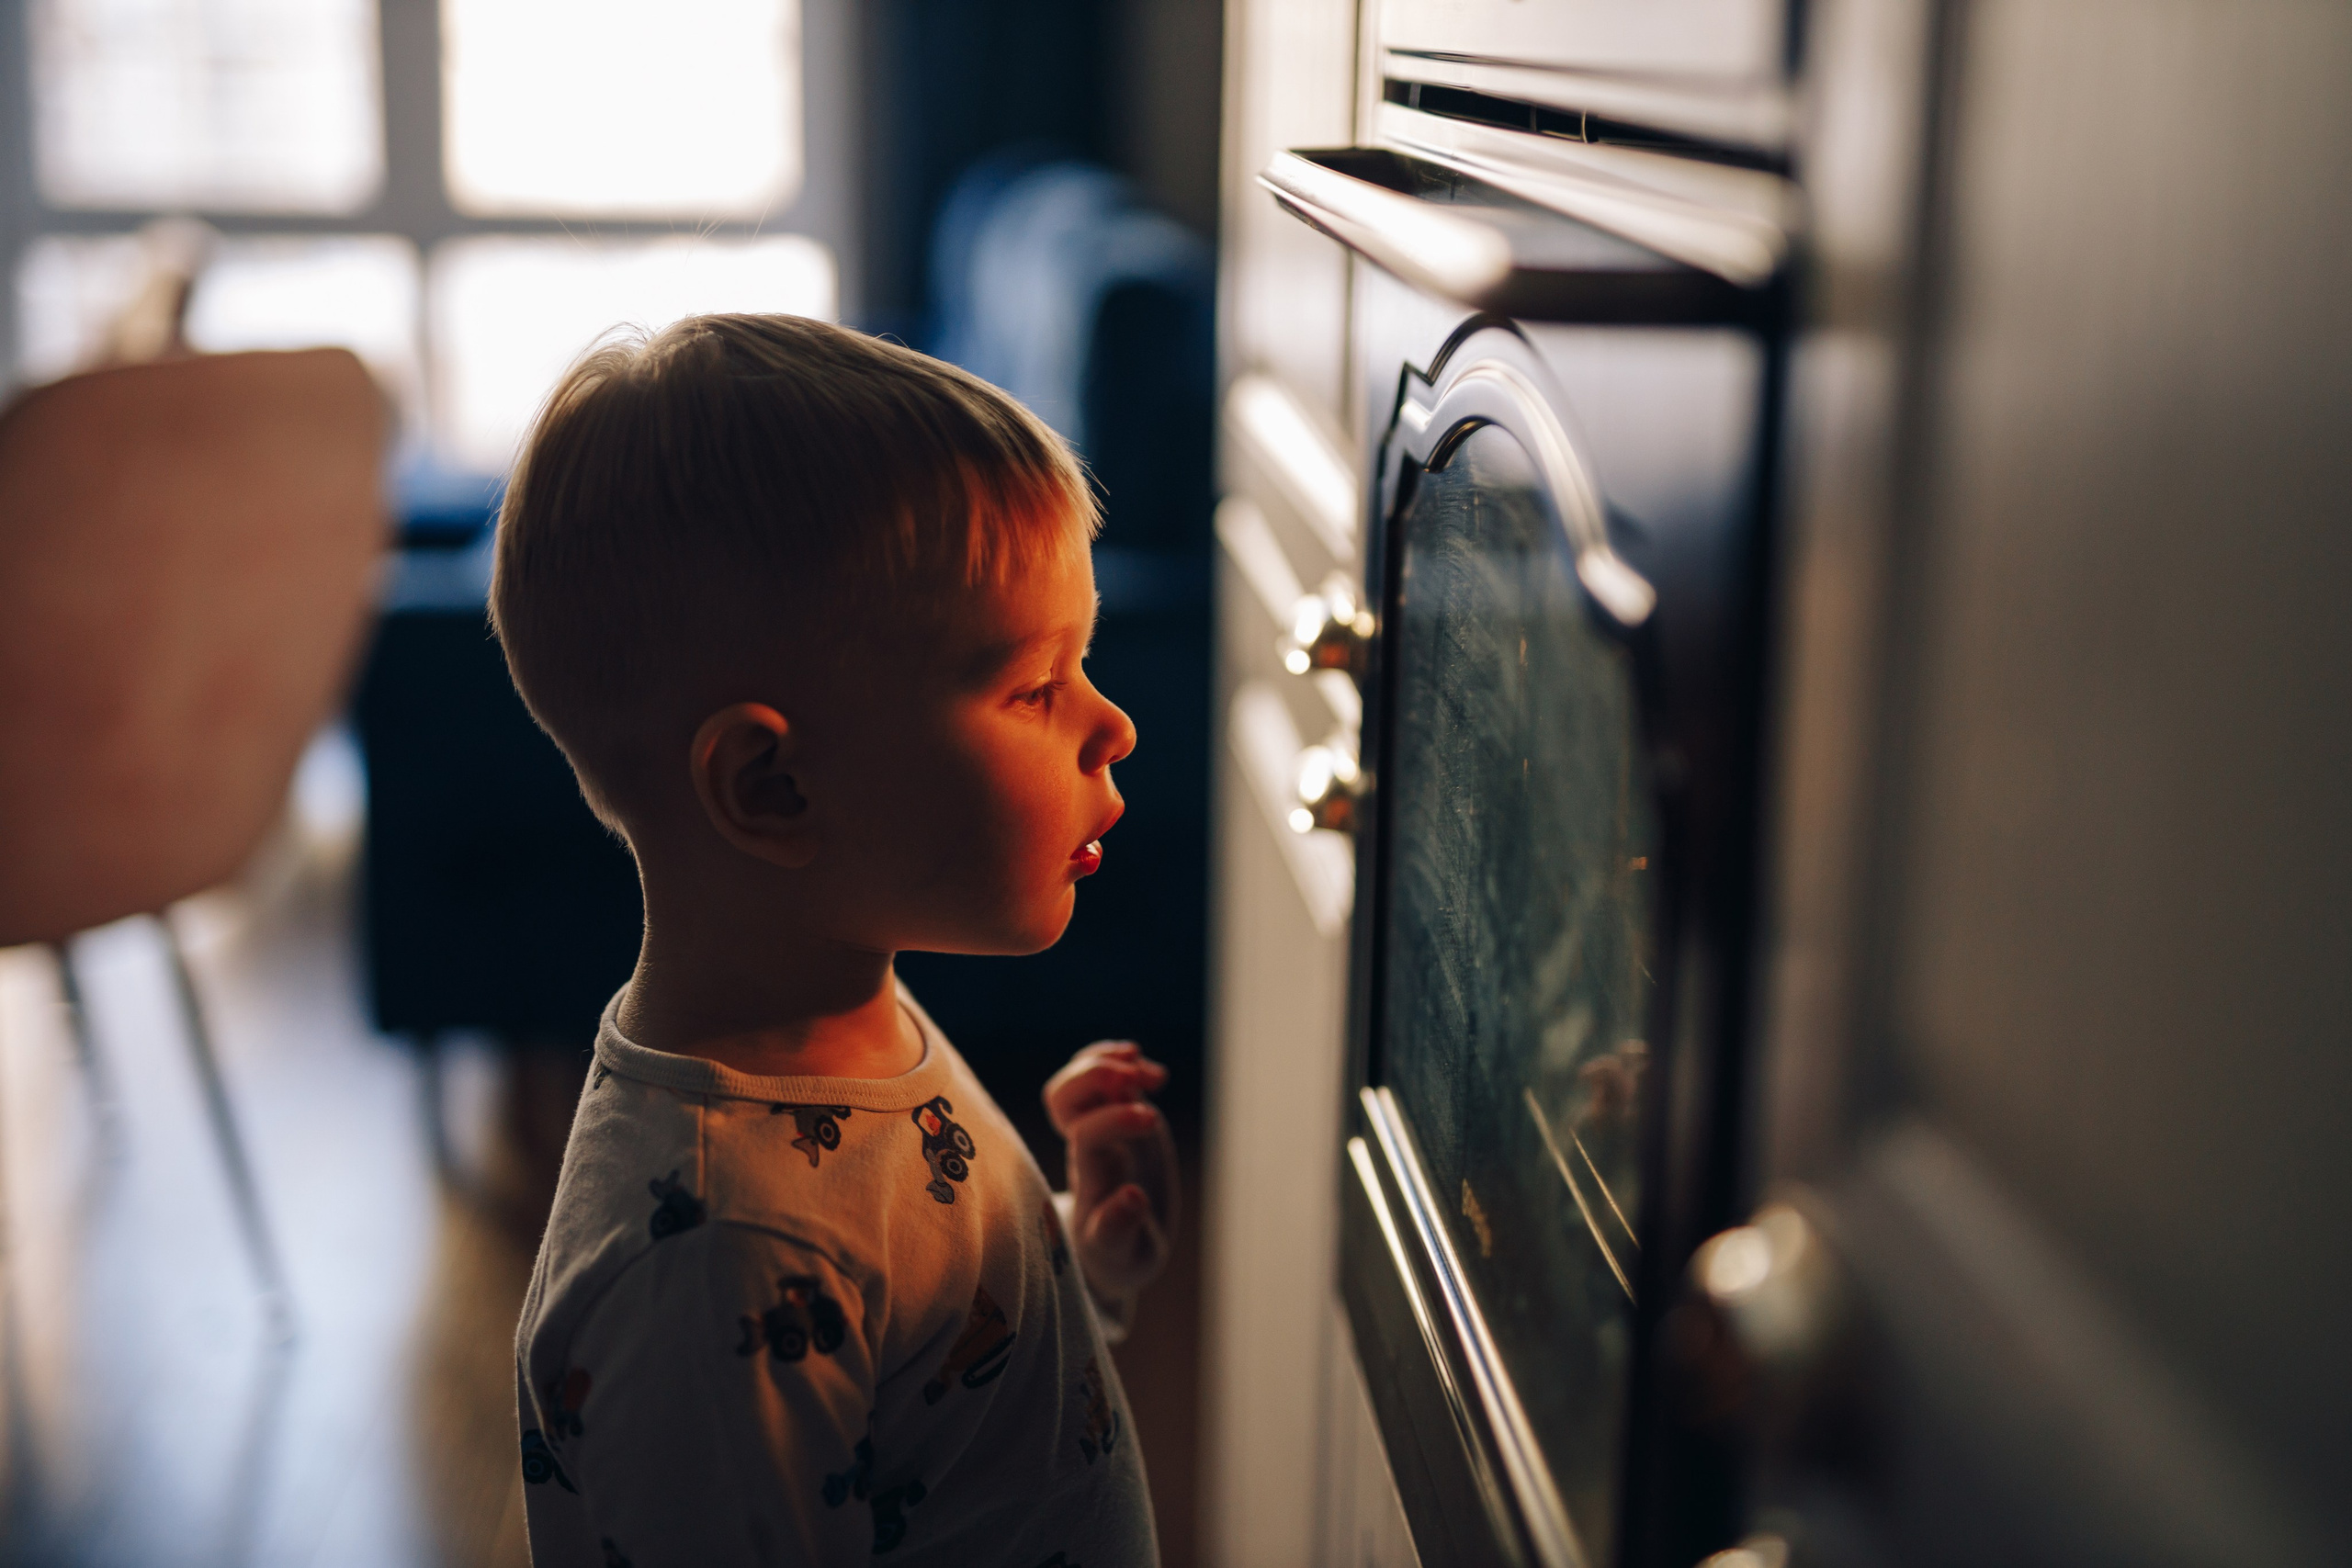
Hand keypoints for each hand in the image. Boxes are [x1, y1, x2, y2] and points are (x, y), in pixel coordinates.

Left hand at [1044, 1041, 1176, 1302]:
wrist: (1115, 1249)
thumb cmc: (1117, 1256)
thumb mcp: (1125, 1255)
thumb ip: (1123, 1229)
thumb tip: (1133, 1197)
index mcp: (1091, 1179)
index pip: (1086, 1136)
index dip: (1113, 1119)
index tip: (1151, 1120)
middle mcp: (1087, 1147)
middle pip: (1063, 1098)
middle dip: (1098, 1077)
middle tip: (1138, 1079)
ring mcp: (1099, 1128)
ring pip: (1077, 1082)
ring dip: (1108, 1062)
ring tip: (1152, 1073)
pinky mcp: (1116, 1119)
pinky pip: (1099, 1079)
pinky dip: (1116, 1060)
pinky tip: (1144, 1065)